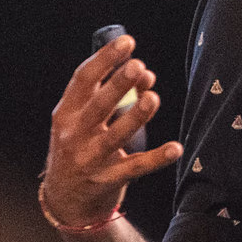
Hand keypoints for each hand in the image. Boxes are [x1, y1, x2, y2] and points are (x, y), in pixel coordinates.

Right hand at [42, 34, 182, 226]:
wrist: (65, 199)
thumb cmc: (78, 147)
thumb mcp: (80, 121)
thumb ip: (109, 97)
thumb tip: (145, 75)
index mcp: (66, 114)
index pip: (82, 80)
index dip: (104, 59)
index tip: (126, 42)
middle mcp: (75, 135)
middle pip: (97, 106)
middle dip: (117, 84)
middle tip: (138, 66)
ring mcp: (90, 159)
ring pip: (115, 136)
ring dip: (135, 117)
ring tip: (153, 98)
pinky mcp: (108, 180)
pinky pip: (136, 167)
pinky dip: (157, 158)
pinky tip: (176, 148)